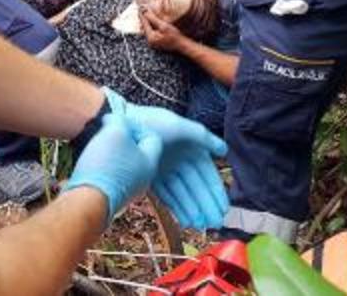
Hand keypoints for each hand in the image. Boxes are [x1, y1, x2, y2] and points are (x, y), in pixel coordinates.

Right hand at [64, 113, 162, 226]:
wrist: (87, 201)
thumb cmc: (105, 165)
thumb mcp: (115, 132)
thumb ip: (120, 121)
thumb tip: (115, 120)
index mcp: (150, 162)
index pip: (152, 137)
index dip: (136, 126)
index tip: (120, 124)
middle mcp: (144, 178)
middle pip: (138, 151)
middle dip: (123, 139)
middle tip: (108, 133)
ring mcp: (129, 190)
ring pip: (125, 163)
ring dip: (113, 153)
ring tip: (97, 147)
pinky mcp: (113, 197)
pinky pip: (113, 176)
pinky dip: (105, 167)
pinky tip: (92, 164)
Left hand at [102, 89, 229, 229]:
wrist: (122, 126)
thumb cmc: (151, 123)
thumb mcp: (179, 127)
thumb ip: (203, 137)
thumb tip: (224, 150)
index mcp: (188, 147)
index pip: (206, 173)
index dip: (215, 190)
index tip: (223, 207)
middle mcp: (178, 160)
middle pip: (196, 186)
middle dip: (206, 204)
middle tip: (215, 222)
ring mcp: (164, 170)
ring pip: (182, 193)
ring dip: (192, 208)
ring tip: (201, 225)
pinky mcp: (150, 177)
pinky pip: (167, 195)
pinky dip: (176, 207)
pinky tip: (185, 220)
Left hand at [140, 8, 187, 52]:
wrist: (181, 45)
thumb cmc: (175, 35)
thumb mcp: (164, 26)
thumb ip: (154, 20)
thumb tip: (145, 13)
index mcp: (150, 37)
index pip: (144, 23)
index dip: (143, 15)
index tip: (141, 7)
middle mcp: (149, 41)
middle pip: (145, 26)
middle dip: (145, 17)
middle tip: (143, 8)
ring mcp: (152, 42)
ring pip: (147, 29)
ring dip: (148, 21)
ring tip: (147, 13)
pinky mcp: (156, 41)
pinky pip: (151, 31)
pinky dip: (151, 25)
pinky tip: (153, 20)